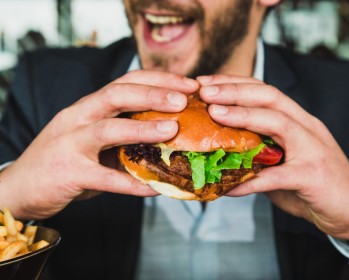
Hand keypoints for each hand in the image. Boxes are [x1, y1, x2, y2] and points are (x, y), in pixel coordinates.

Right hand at [0, 70, 198, 219]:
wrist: (19, 187)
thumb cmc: (64, 160)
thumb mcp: (92, 139)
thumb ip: (122, 136)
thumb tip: (166, 139)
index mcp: (88, 107)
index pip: (125, 82)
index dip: (158, 80)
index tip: (187, 85)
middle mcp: (78, 117)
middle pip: (116, 94)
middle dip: (153, 93)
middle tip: (184, 99)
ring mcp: (70, 144)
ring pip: (108, 129)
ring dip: (143, 128)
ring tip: (172, 130)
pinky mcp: (68, 173)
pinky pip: (105, 179)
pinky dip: (132, 184)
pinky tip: (156, 188)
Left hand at [197, 74, 348, 249]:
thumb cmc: (313, 184)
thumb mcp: (284, 161)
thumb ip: (259, 153)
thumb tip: (221, 153)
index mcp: (298, 120)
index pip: (265, 91)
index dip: (235, 83)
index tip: (206, 83)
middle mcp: (306, 128)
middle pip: (270, 96)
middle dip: (235, 90)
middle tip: (204, 90)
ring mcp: (313, 149)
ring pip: (277, 121)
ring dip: (242, 115)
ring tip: (214, 113)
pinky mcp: (313, 176)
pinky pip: (275, 176)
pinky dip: (249, 180)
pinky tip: (227, 186)